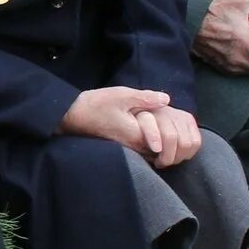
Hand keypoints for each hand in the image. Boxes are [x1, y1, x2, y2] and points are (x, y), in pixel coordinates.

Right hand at [61, 86, 204, 166]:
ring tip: (167, 124)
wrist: (74, 116)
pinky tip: (155, 128)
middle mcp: (136, 148)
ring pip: (159, 153)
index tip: (171, 117)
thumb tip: (166, 100)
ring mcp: (132, 150)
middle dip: (175, 138)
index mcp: (137, 136)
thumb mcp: (121, 96)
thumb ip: (145, 98)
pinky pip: (150, 150)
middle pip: (166, 151)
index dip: (174, 131)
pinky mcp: (128, 148)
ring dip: (167, 141)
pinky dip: (158, 141)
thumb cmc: (96, 105)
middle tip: (174, 121)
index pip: (168, 142)